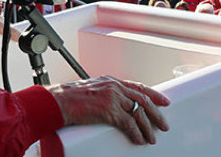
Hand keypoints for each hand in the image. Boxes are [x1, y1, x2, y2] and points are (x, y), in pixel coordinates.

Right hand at [48, 75, 169, 144]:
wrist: (57, 101)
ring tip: (152, 137)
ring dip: (148, 127)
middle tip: (164, 123)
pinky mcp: (109, 111)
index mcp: (111, 81)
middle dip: (156, 113)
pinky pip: (128, 124)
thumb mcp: (92, 91)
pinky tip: (140, 139)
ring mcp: (112, 98)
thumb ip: (105, 95)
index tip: (163, 101)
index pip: (138, 87)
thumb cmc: (69, 98)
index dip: (154, 94)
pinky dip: (137, 133)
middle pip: (143, 99)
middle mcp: (114, 87)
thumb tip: (115, 107)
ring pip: (138, 113)